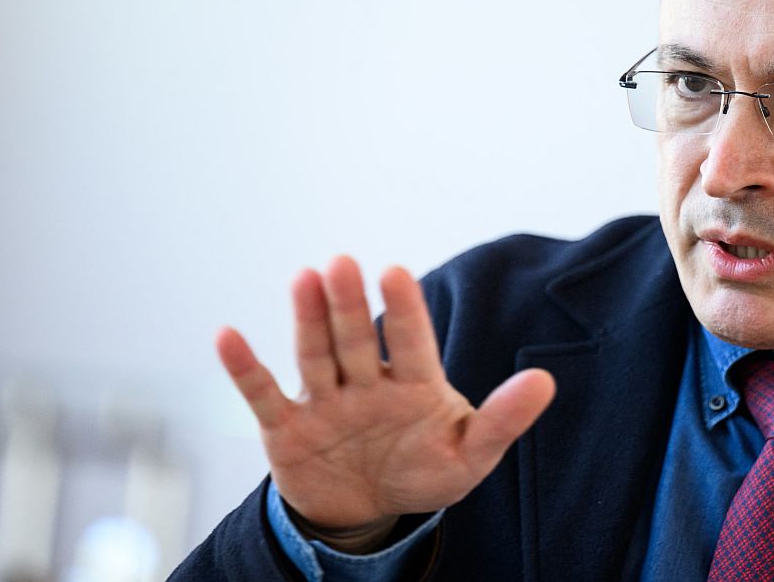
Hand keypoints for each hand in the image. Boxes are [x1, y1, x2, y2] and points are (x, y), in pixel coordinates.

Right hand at [216, 256, 555, 550]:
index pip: (411, 340)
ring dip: (307, 320)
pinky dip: (244, 368)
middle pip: (356, 339)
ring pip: (315, 355)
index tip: (395, 273)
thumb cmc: (423, 470)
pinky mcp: (287, 428)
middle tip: (341, 264)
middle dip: (348, 305)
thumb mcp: (469, 454)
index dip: (403, 309)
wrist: (368, 510)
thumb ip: (502, 419)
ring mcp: (325, 401)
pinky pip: (263, 395)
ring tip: (303, 279)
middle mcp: (367, 382)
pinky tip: (227, 336)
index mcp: (415, 383)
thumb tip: (545, 382)